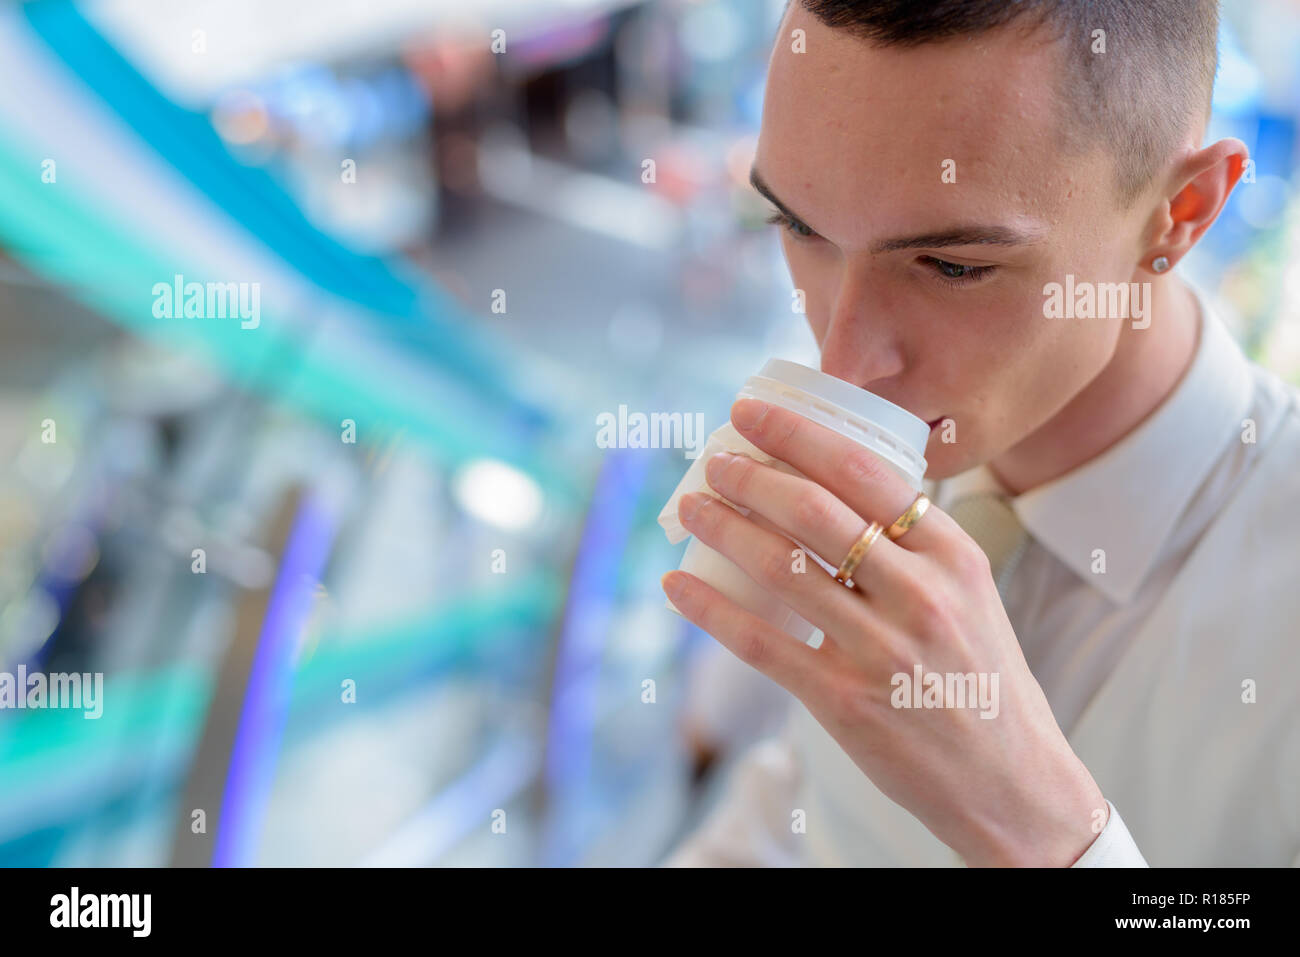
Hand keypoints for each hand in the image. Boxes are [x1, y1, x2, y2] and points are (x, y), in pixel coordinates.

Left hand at [661, 397, 1107, 865]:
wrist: (1012, 781)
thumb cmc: (981, 676)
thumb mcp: (969, 593)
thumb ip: (912, 545)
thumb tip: (832, 489)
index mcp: (953, 555)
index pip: (865, 472)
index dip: (797, 435)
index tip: (752, 414)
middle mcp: (920, 595)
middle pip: (813, 512)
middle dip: (750, 476)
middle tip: (713, 460)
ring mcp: (880, 650)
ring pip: (780, 567)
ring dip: (723, 527)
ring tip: (693, 506)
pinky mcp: (843, 701)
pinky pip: (761, 642)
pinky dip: (710, 608)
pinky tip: (676, 586)